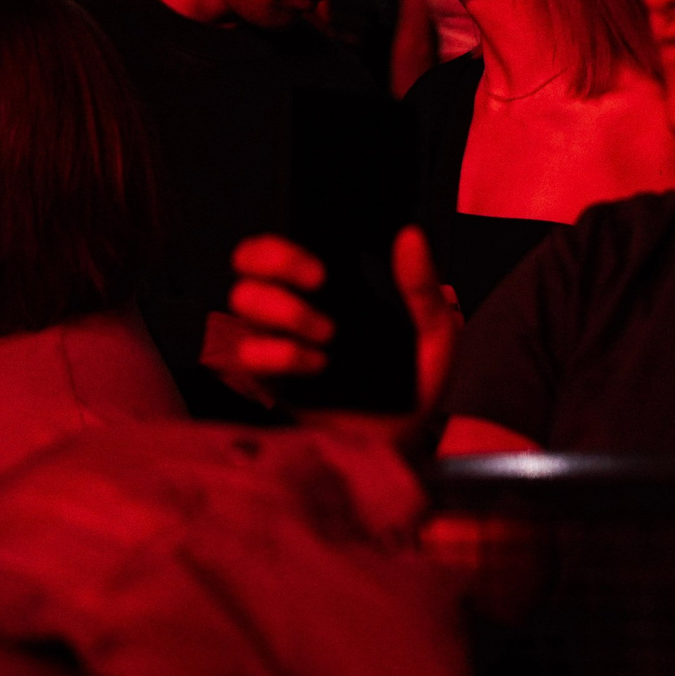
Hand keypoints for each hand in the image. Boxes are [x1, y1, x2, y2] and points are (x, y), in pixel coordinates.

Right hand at [223, 228, 463, 415]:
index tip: (322, 269)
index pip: (278, 248)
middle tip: (318, 283)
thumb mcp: (433, 331)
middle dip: (275, 263)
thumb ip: (422, 285)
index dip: (280, 247)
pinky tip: (318, 365)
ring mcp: (277, 342)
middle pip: (246, 264)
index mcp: (330, 287)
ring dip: (284, 311)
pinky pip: (248, 354)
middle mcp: (294, 307)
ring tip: (328, 334)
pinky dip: (282, 354)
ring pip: (241, 303)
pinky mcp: (269, 380)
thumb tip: (411, 235)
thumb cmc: (414, 381)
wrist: (406, 440)